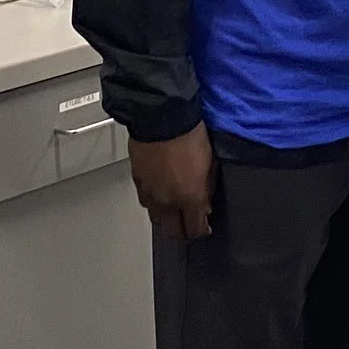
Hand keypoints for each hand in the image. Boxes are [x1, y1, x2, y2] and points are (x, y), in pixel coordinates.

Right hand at [131, 123, 216, 241]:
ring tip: (173, 208)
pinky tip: (160, 193)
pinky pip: (145, 201)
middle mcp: (168, 201)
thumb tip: (205, 203)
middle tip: (187, 223)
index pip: (195, 229)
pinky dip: (153, 202)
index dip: (201, 230)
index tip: (204, 226)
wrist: (162, 117)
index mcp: (190, 197)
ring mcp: (150, 193)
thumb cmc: (189, 134)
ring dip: (166, 217)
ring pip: (156, 218)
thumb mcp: (210, 163)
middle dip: (182, 230)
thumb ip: (207, 188)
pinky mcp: (138, 182)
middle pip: (172, 232)